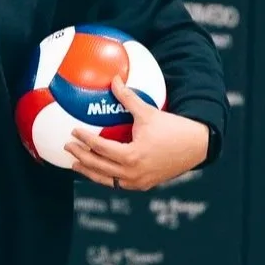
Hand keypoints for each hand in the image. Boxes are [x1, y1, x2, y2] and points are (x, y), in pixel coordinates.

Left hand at [65, 76, 210, 191]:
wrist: (196, 146)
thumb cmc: (172, 128)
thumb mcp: (148, 112)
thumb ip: (128, 97)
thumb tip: (114, 79)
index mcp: (132, 156)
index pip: (100, 148)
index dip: (85, 140)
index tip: (73, 132)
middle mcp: (133, 173)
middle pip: (98, 167)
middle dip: (80, 157)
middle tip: (68, 147)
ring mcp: (138, 181)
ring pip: (106, 180)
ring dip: (89, 172)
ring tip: (76, 164)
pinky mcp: (144, 185)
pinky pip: (119, 183)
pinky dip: (106, 177)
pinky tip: (98, 171)